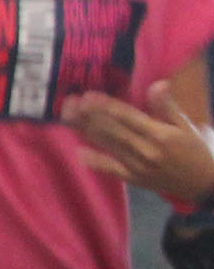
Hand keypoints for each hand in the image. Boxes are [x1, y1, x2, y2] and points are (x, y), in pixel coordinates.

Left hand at [65, 80, 213, 203]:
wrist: (205, 184)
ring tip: (68, 117)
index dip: (106, 106)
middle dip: (89, 115)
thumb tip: (158, 84)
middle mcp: (146, 150)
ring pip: (108, 145)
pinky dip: (96, 161)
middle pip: (112, 130)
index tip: (88, 95)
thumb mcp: (187, 126)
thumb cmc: (197, 150)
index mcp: (160, 134)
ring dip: (86, 131)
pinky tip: (79, 151)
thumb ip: (168, 106)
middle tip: (69, 102)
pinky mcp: (135, 179)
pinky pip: (112, 170)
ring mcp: (138, 166)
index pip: (128, 117)